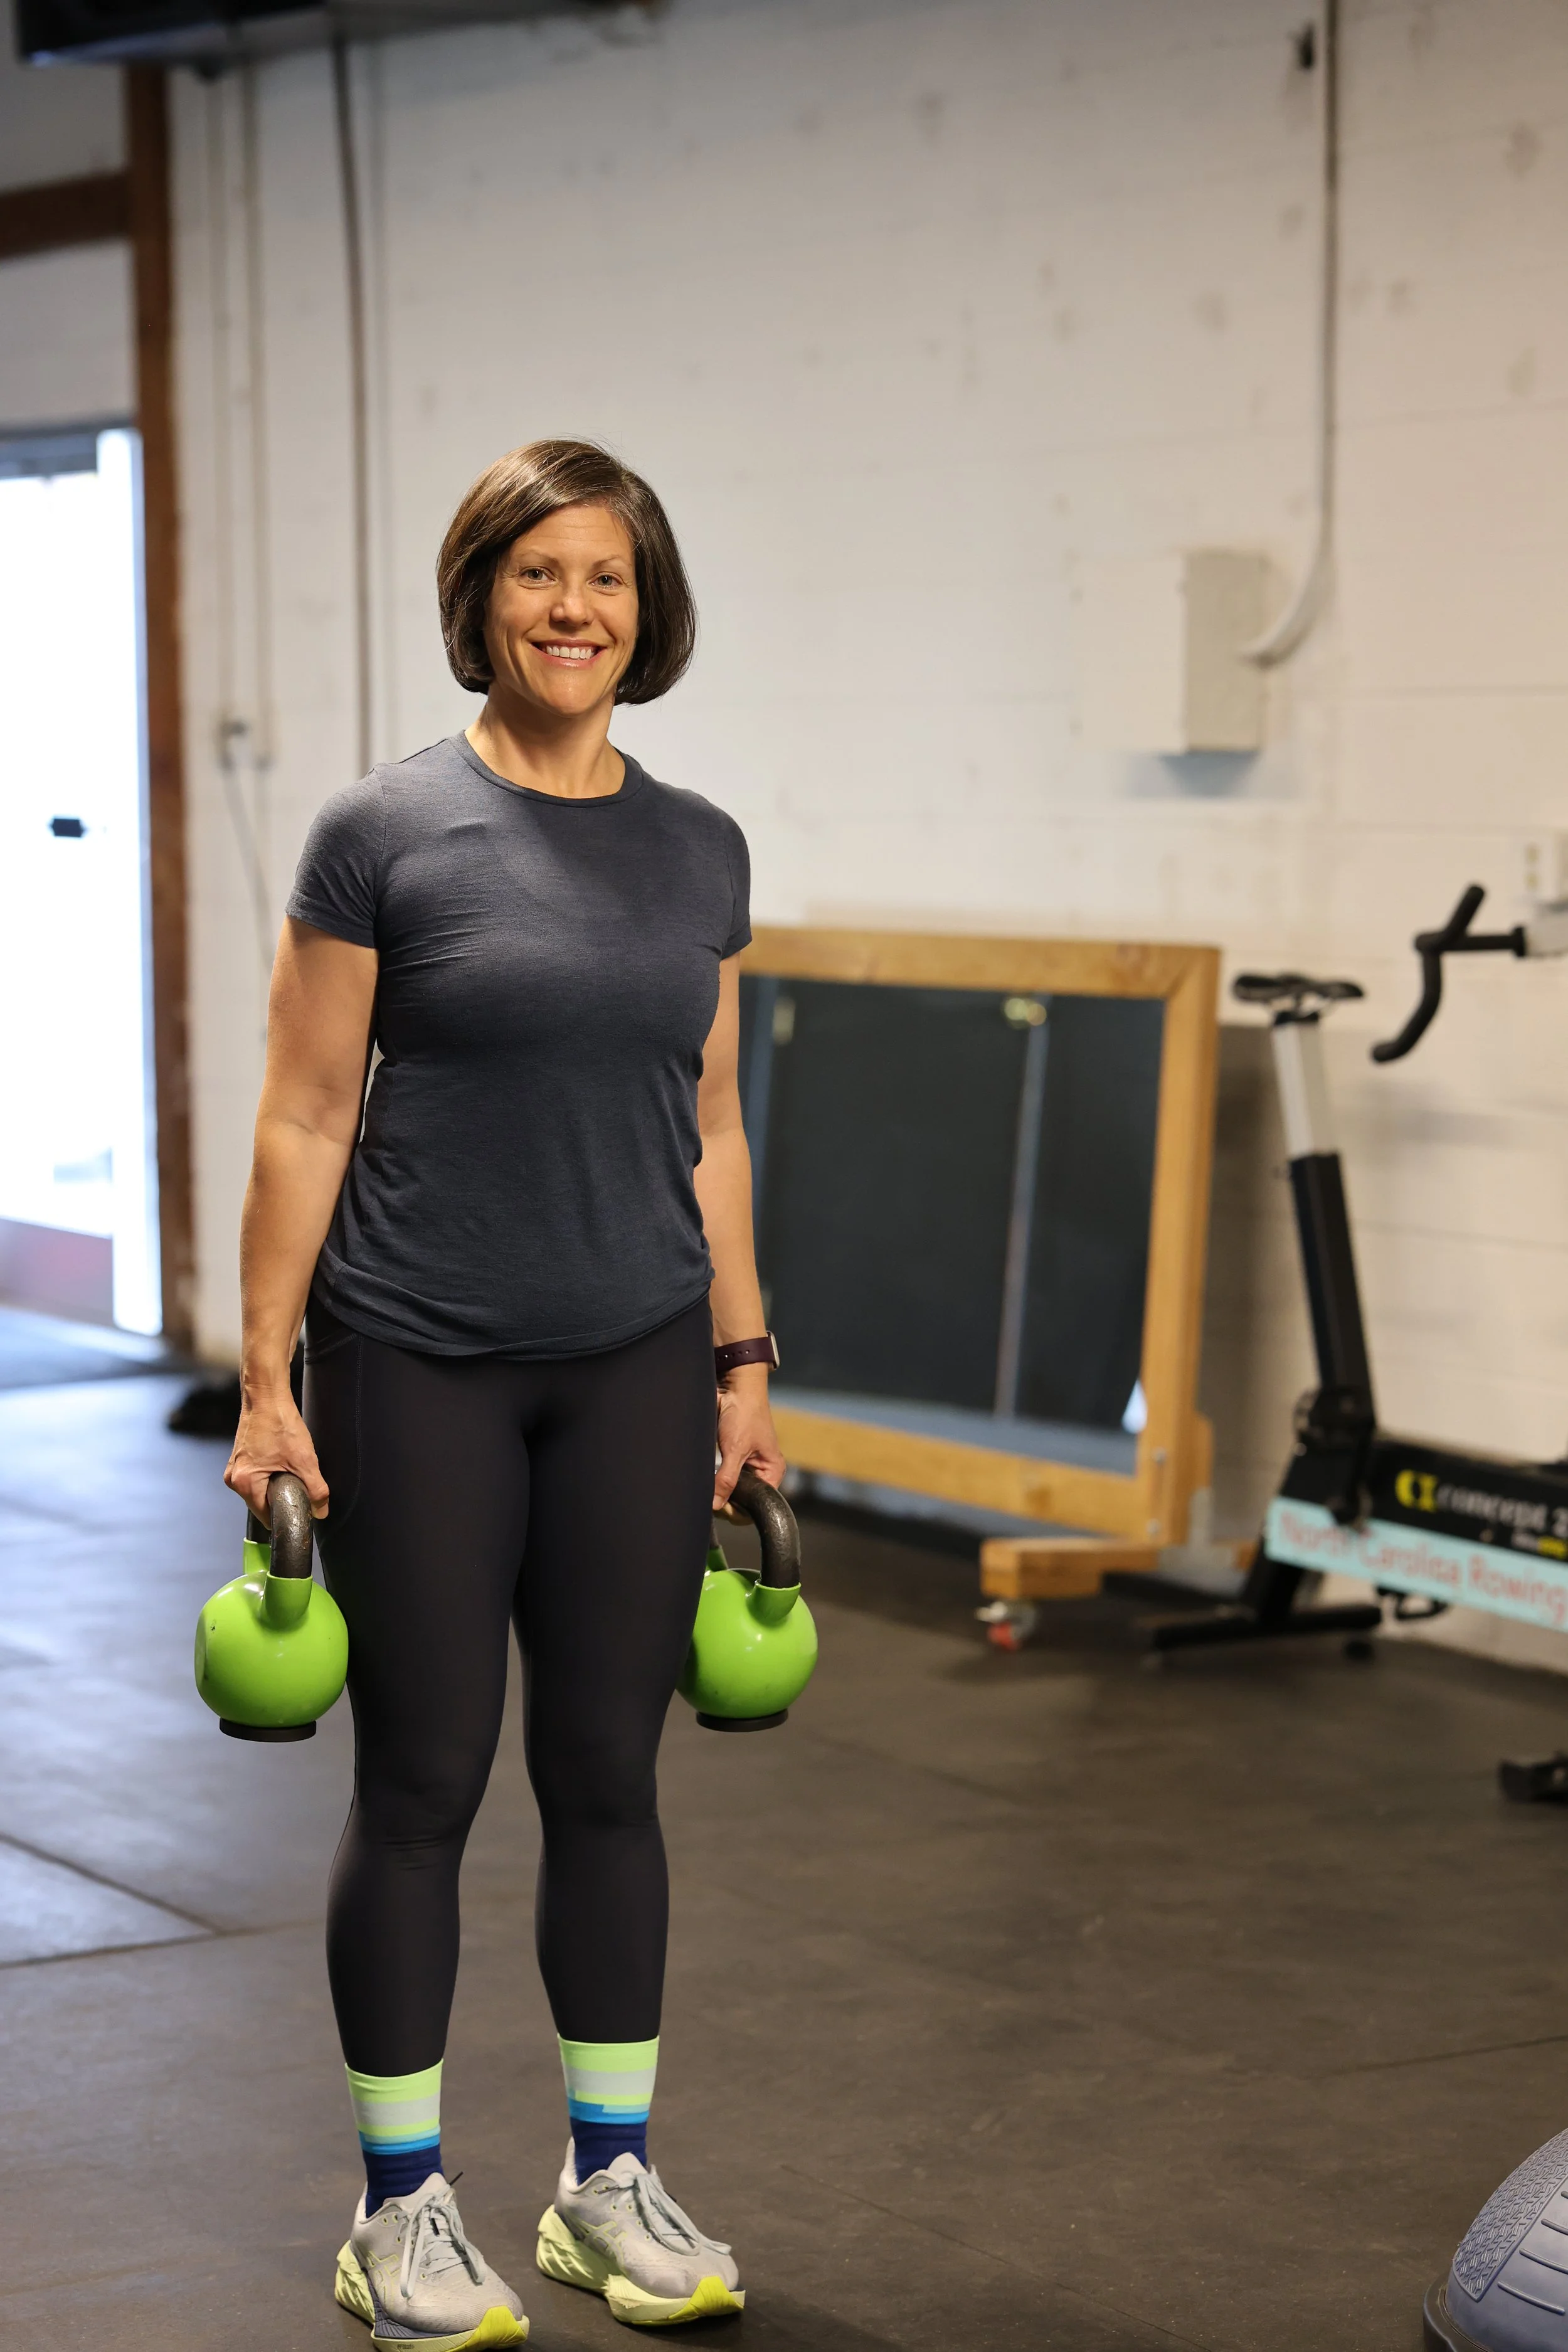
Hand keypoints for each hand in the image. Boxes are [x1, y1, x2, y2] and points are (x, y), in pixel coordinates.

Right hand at [225, 1384, 329, 1521]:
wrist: (266, 1395)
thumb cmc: (280, 1423)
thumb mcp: (304, 1460)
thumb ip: (315, 1490)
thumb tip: (321, 1512)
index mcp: (244, 1483)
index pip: (266, 1517)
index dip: (286, 1515)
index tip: (301, 1508)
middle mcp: (234, 1479)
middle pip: (262, 1505)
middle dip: (282, 1498)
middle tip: (299, 1483)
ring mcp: (235, 1468)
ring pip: (261, 1490)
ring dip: (277, 1486)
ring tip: (290, 1469)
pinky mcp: (239, 1459)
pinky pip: (257, 1478)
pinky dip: (271, 1475)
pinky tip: (281, 1461)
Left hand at [713, 1368, 785, 1510]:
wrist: (734, 1385)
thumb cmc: (744, 1413)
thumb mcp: (735, 1449)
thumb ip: (726, 1479)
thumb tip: (715, 1505)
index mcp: (772, 1471)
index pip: (757, 1505)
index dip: (738, 1510)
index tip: (719, 1507)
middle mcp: (761, 1471)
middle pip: (743, 1500)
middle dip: (726, 1502)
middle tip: (709, 1499)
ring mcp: (745, 1464)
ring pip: (731, 1490)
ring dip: (718, 1491)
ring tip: (707, 1490)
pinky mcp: (731, 1456)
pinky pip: (722, 1477)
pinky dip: (713, 1481)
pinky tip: (705, 1480)